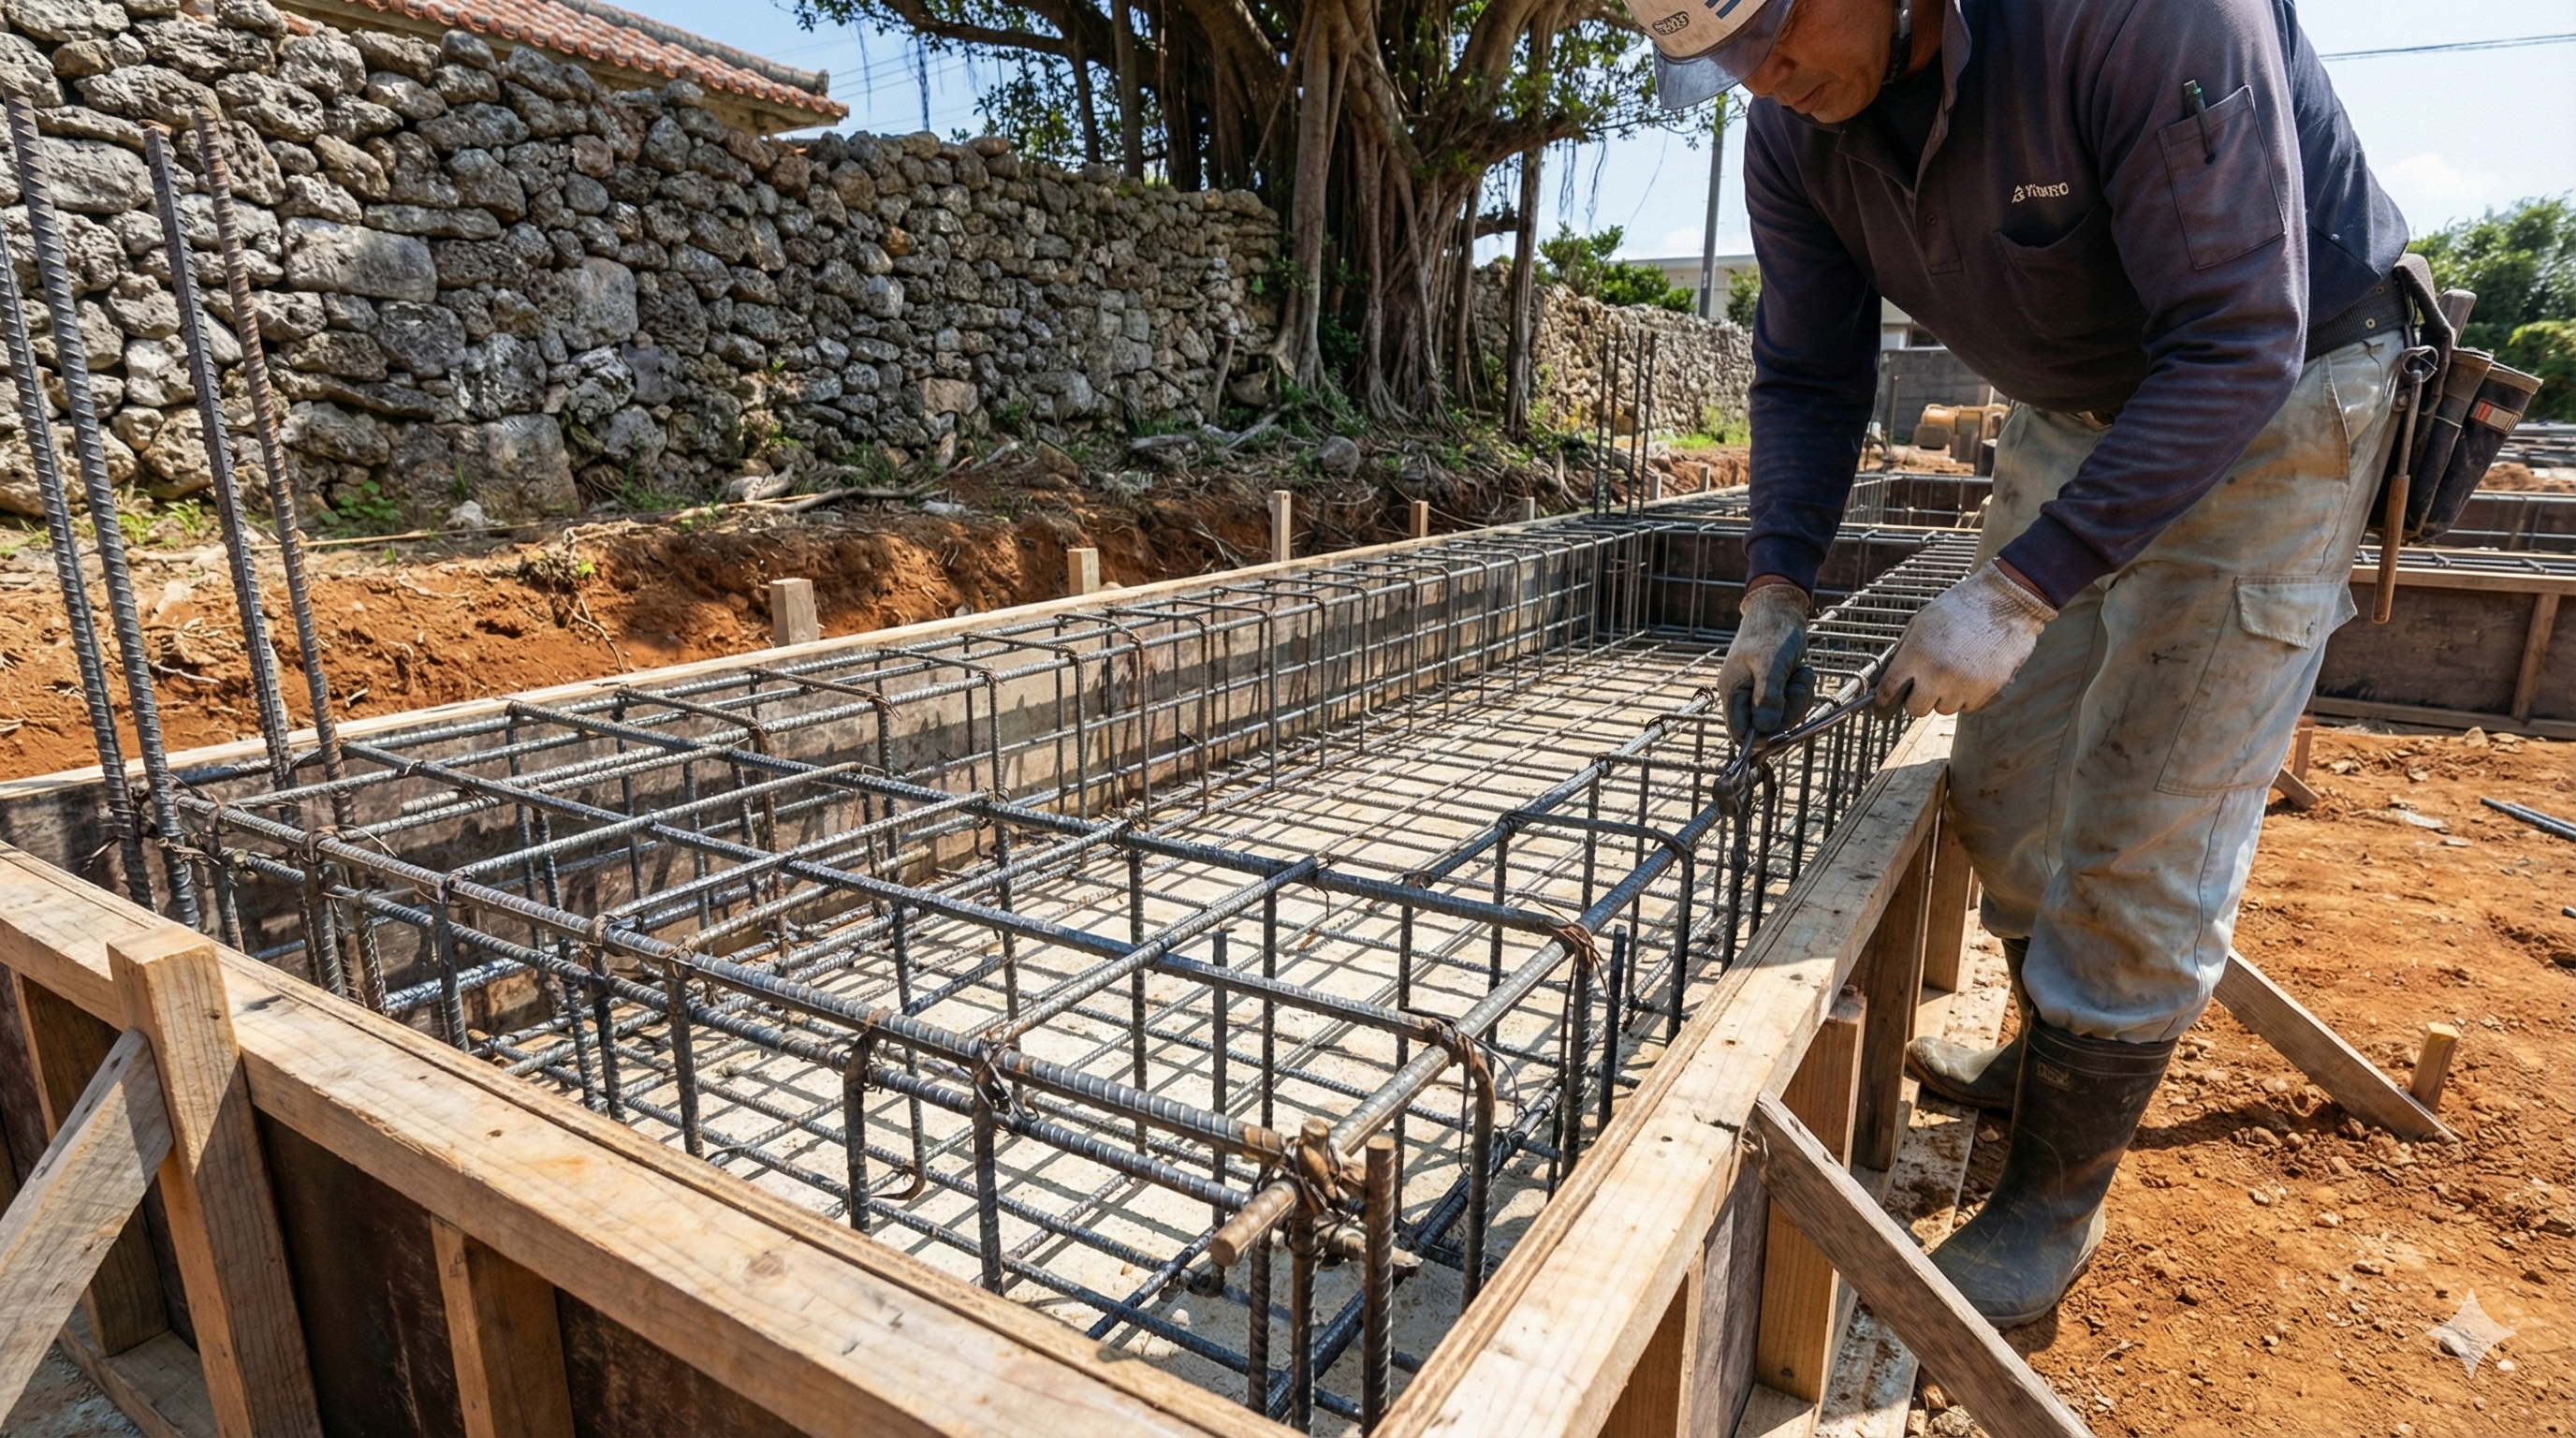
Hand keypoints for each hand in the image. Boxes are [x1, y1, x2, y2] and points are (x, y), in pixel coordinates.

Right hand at [1717, 582, 1816, 740]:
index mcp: (1732, 692)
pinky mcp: (1776, 687)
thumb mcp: (1771, 664)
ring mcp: (1760, 692)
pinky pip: (1792, 703)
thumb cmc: (1773, 631)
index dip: (1761, 738)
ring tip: (1798, 673)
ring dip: (1798, 699)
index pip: (1740, 733)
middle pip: (1766, 728)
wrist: (1782, 607)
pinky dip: (1802, 690)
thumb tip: (1765, 730)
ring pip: (1783, 716)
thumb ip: (1768, 698)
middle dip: (1787, 712)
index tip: (1782, 729)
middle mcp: (1744, 695)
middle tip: (1795, 687)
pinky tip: (1800, 671)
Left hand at [1877, 561, 2057, 716]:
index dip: (1882, 703)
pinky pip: (1968, 707)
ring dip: (1945, 696)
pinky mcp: (1987, 691)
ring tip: (1956, 670)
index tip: (1881, 710)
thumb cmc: (1960, 607)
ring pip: (1944, 709)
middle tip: (1925, 686)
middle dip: (1917, 700)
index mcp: (1916, 654)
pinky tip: (1973, 674)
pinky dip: (1968, 696)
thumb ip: (1905, 652)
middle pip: (1915, 709)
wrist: (2005, 601)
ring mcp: (1963, 684)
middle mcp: (1937, 674)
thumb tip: (1890, 678)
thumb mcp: (1921, 622)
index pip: (1889, 691)